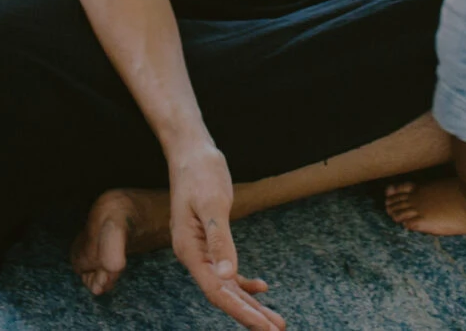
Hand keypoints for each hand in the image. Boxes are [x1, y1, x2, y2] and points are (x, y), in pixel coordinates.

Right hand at [168, 145, 282, 330]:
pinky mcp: (210, 242)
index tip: (265, 328)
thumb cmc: (200, 173)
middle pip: (223, 295)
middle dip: (250, 315)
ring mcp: (200, 250)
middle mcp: (193, 255)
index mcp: (189, 250)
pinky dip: (244, 283)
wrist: (191, 151)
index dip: (242, 312)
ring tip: (276, 321)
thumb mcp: (213, 204)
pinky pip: (227, 271)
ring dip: (251, 304)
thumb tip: (229, 275)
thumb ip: (221, 241)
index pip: (217, 291)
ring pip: (227, 286)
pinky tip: (262, 288)